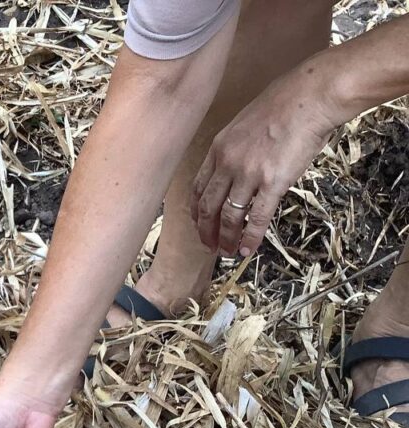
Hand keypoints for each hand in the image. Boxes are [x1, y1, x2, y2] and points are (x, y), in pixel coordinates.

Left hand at [191, 66, 337, 257]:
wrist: (310, 98)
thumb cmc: (284, 105)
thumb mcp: (245, 124)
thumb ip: (236, 149)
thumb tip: (238, 168)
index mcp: (218, 149)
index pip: (199, 187)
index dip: (196, 210)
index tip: (197, 224)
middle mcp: (227, 164)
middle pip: (208, 207)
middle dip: (205, 231)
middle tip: (208, 246)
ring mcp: (248, 174)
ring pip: (228, 217)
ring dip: (225, 239)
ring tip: (226, 252)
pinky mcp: (272, 183)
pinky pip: (256, 218)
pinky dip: (249, 238)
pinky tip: (246, 249)